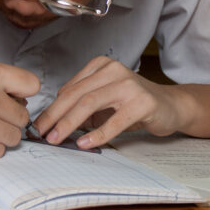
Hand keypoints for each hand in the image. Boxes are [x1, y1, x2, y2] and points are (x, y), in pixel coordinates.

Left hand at [33, 56, 187, 149]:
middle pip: (76, 94)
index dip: (52, 108)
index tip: (39, 125)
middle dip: (55, 116)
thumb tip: (52, 123)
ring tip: (57, 139)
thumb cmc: (133, 105)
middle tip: (42, 134)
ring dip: (69, 123)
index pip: (69, 88)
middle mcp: (113, 70)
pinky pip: (114, 121)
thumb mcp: (104, 102)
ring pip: (90, 103)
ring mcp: (129, 84)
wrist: (171, 106)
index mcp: (101, 66)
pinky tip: (84, 144)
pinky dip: (97, 134)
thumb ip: (82, 107)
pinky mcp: (142, 102)